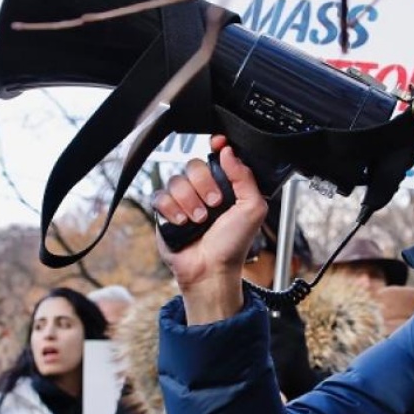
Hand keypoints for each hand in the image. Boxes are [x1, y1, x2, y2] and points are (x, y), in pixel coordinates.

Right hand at [152, 137, 266, 323]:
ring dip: (190, 201)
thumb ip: (245, 177)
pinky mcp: (165, 212)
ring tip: (199, 220)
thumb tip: (228, 151)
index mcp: (225, 185)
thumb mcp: (252, 209)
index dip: (217, 146)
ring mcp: (183, 200)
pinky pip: (160, 195)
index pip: (218, 155)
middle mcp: (203, 190)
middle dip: (205, 185)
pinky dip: (172, 210)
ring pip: (177, 180)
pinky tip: (182, 223)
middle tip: (214, 205)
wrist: (211, 270)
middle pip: (194, 165)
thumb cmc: (232, 244)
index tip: (218, 144)